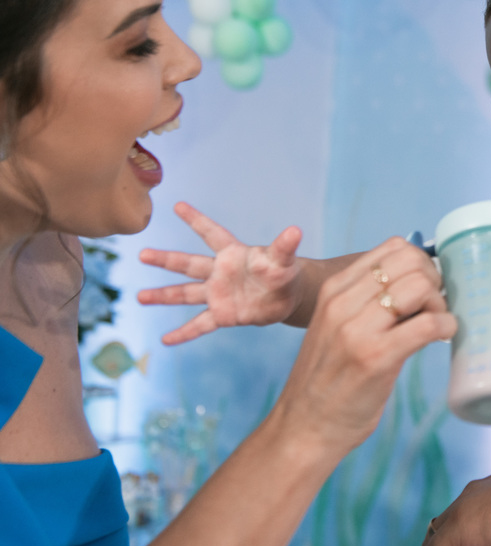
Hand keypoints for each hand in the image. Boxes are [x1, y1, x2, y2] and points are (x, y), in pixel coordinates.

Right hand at [138, 202, 303, 344]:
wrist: (287, 298)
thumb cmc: (284, 273)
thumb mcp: (284, 260)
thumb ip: (285, 247)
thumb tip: (296, 231)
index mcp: (233, 254)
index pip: (212, 233)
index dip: (197, 220)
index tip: (178, 205)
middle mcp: (220, 273)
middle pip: (188, 264)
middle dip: (166, 260)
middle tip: (143, 254)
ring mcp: (218, 294)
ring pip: (186, 293)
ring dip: (164, 296)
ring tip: (140, 297)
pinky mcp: (223, 315)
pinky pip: (200, 324)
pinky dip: (184, 333)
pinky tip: (166, 340)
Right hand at [272, 237, 456, 453]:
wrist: (304, 427)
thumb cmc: (328, 379)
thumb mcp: (336, 326)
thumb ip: (366, 301)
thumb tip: (420, 281)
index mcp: (334, 290)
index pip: (393, 247)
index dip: (421, 262)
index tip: (426, 286)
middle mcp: (343, 303)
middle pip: (411, 262)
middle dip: (435, 280)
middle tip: (435, 307)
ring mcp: (358, 330)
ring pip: (421, 287)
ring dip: (441, 305)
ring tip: (438, 325)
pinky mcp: (377, 358)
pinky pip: (429, 325)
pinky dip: (447, 327)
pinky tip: (443, 337)